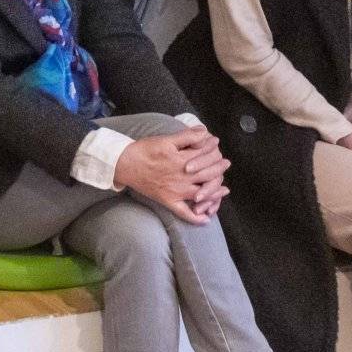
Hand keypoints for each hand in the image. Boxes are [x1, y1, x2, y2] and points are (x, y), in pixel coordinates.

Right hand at [115, 128, 231, 224]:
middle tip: (226, 164)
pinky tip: (206, 219)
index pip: (204, 156)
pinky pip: (184, 212)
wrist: (125, 164)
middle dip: (219, 169)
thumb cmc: (145, 150)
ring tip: (224, 189)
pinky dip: (195, 218)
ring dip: (214, 193)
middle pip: (206, 175)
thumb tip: (204, 132)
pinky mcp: (168, 201)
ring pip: (201, 194)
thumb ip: (187, 136)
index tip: (217, 145)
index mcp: (181, 161)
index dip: (213, 149)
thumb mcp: (166, 139)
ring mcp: (175, 191)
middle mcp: (181, 178)